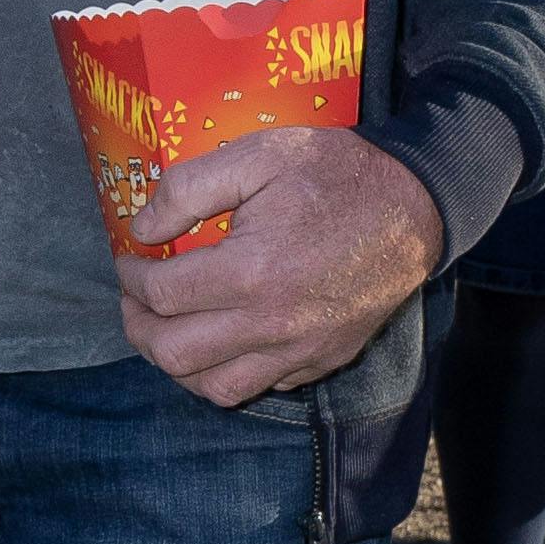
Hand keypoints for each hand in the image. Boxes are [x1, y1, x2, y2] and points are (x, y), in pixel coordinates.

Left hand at [118, 126, 445, 407]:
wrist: (416, 205)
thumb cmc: (335, 173)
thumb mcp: (257, 155)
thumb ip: (187, 189)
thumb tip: (142, 231)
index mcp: (251, 272)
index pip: (162, 296)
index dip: (130, 278)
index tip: (128, 260)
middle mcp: (274, 323)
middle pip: (175, 354)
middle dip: (139, 329)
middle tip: (134, 301)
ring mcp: (301, 350)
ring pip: (214, 388)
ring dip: (176, 363)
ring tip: (167, 328)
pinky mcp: (323, 359)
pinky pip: (260, 386)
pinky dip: (226, 371)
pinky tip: (220, 338)